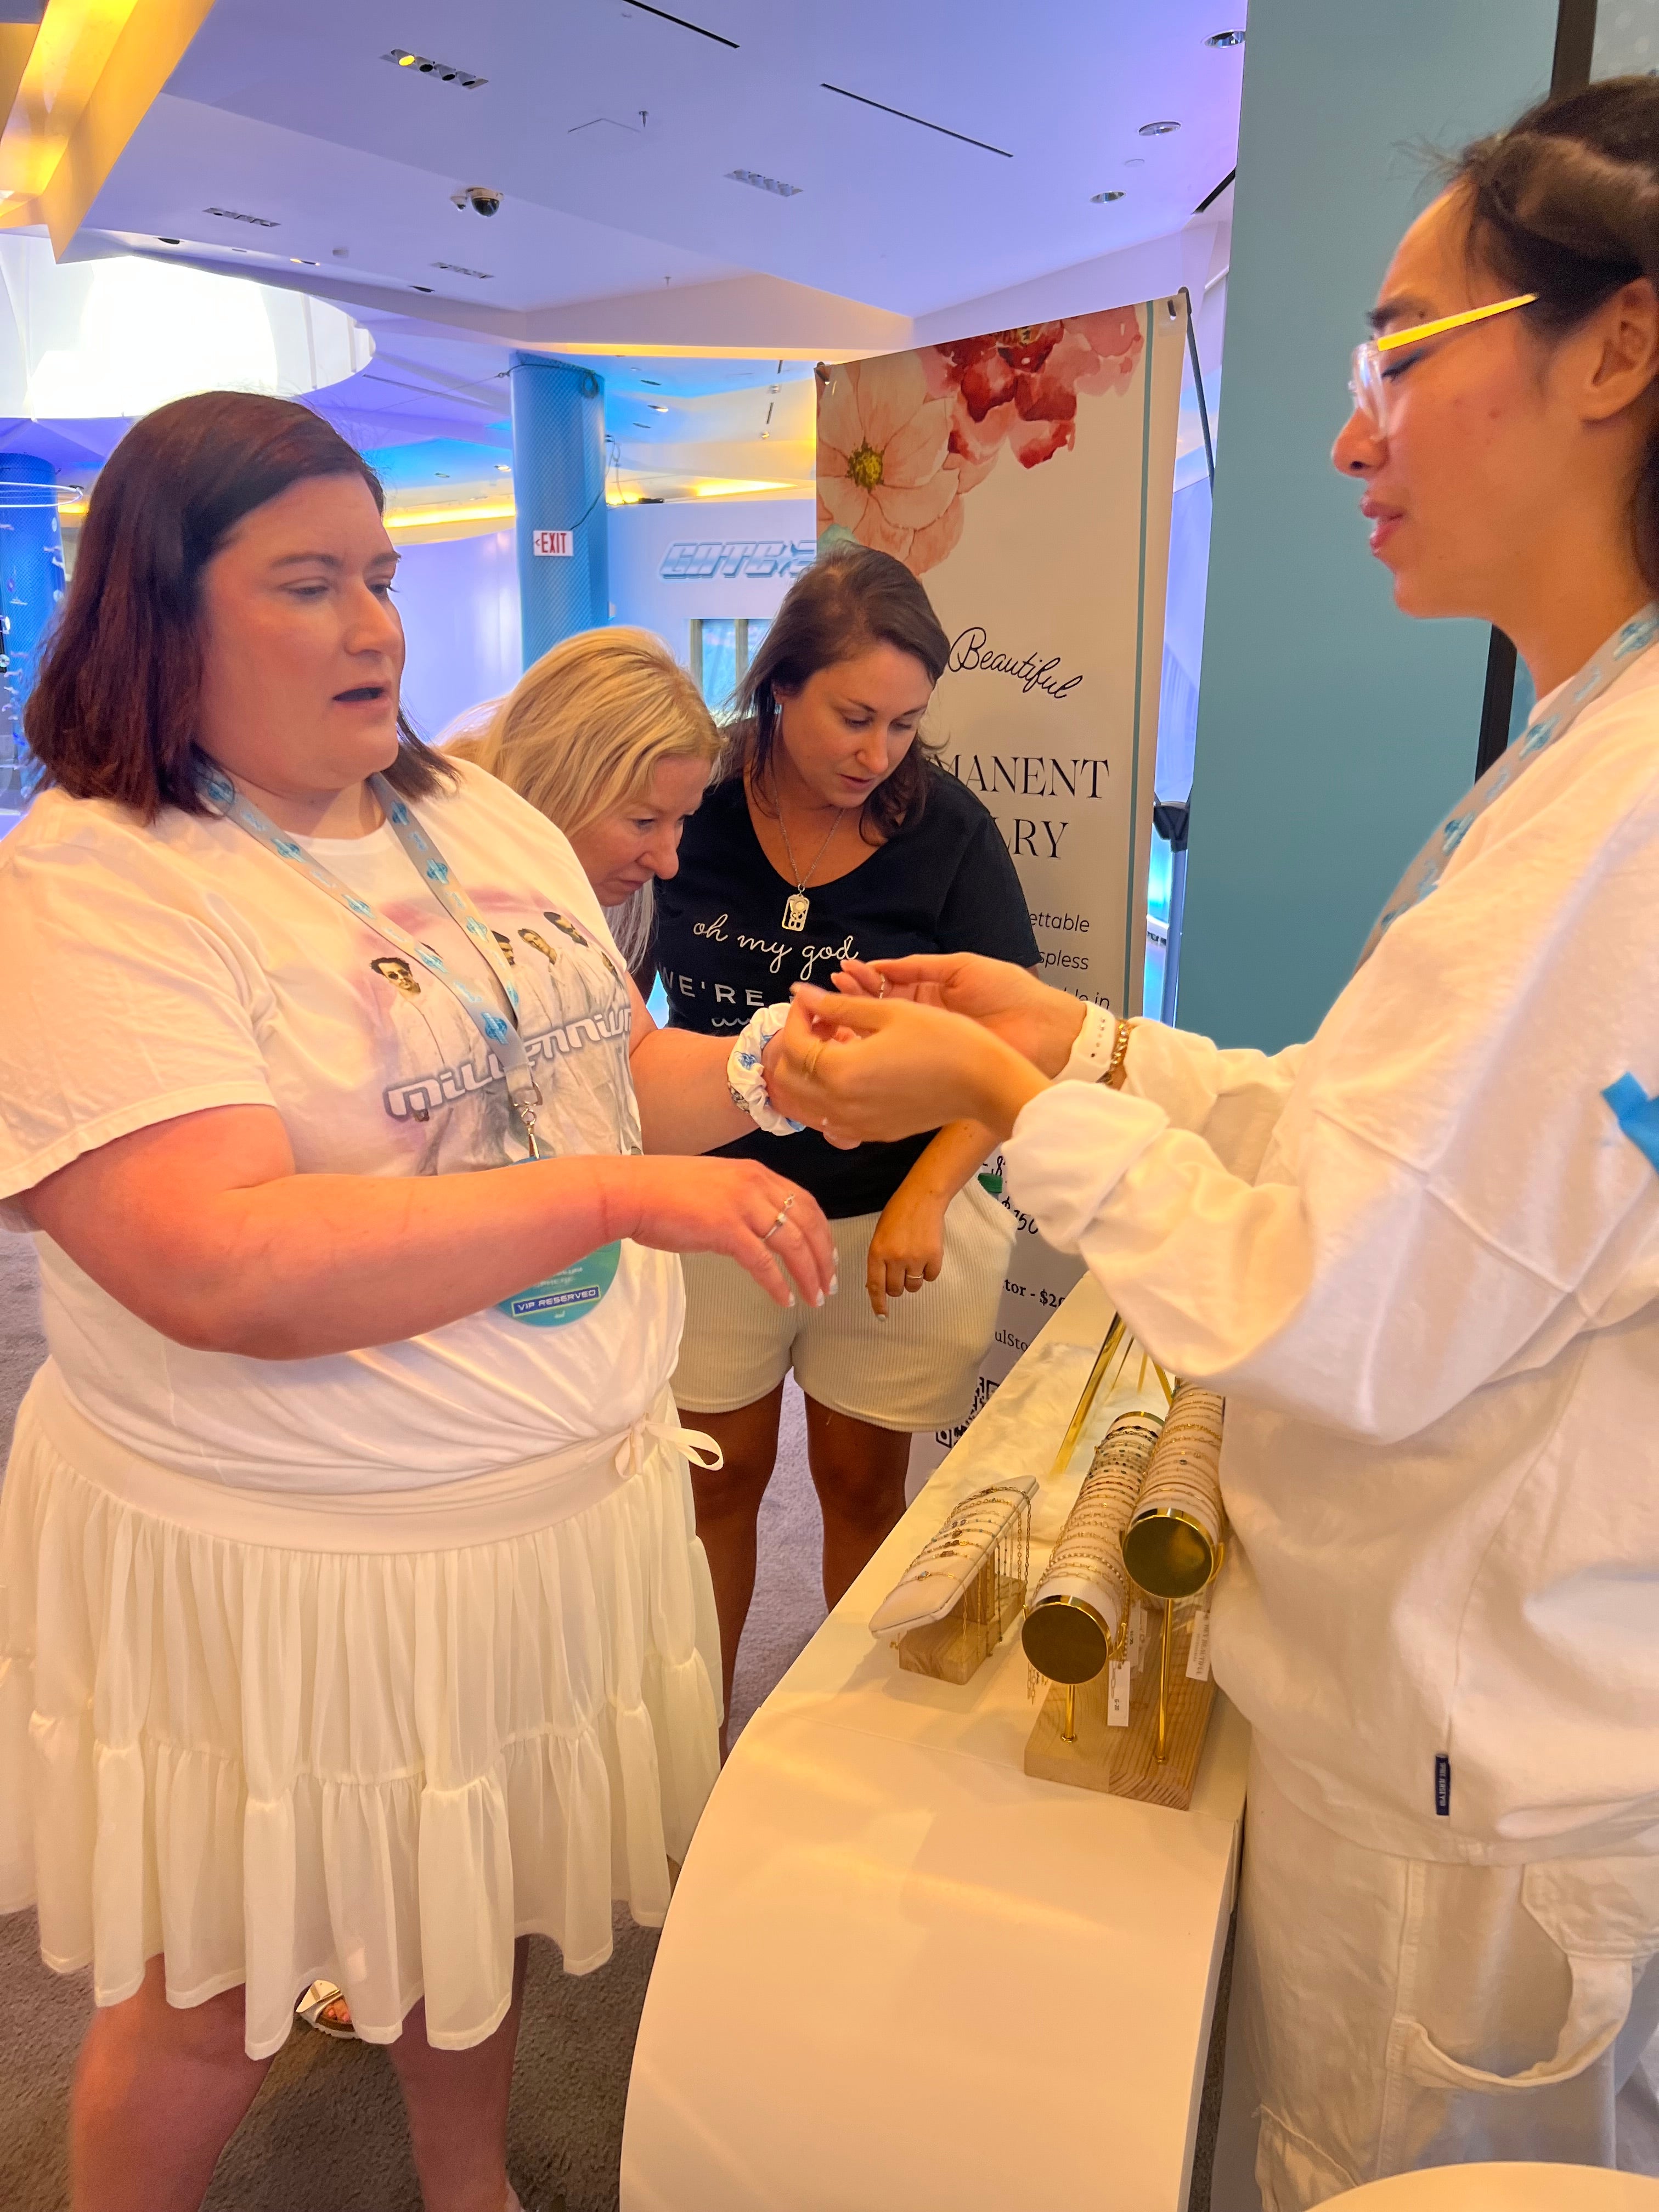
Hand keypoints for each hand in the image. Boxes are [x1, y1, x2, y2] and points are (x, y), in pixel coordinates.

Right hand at [608, 1156, 834, 1308]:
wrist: (631, 1192)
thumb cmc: (664, 1192)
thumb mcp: (716, 1186)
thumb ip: (742, 1202)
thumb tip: (756, 1232)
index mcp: (755, 1173)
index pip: (805, 1202)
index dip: (822, 1232)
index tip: (828, 1257)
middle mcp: (755, 1184)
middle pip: (808, 1223)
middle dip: (824, 1257)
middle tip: (829, 1284)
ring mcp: (741, 1206)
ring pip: (792, 1244)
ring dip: (808, 1274)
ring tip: (815, 1297)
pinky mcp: (726, 1229)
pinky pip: (764, 1263)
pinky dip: (778, 1284)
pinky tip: (785, 1300)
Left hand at [771, 990, 1048, 1144]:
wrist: (985, 1083)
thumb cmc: (944, 1040)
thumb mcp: (889, 1012)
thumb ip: (838, 1005)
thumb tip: (802, 994)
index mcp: (841, 1072)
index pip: (793, 1044)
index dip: (796, 1015)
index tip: (810, 998)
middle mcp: (840, 1106)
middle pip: (787, 1078)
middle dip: (794, 1044)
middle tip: (819, 1020)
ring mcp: (856, 1125)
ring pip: (801, 1104)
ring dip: (804, 1072)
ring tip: (831, 1044)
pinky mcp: (872, 1133)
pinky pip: (827, 1119)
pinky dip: (821, 1095)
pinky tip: (847, 1071)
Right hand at [832, 953, 1084, 1075]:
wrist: (1045, 1029)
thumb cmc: (1011, 992)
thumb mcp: (962, 967)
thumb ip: (919, 966)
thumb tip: (881, 964)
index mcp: (932, 990)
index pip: (888, 984)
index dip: (865, 979)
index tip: (842, 972)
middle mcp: (925, 1018)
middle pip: (881, 1009)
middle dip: (855, 999)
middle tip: (832, 991)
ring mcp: (928, 1042)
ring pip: (885, 1034)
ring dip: (860, 1023)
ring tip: (837, 1012)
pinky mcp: (935, 1064)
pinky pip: (899, 1057)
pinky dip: (877, 1049)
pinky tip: (856, 1041)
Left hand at [866, 1180, 947, 1316]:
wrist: (923, 1198)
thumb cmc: (897, 1214)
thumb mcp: (880, 1236)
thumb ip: (879, 1260)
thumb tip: (879, 1285)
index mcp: (877, 1252)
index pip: (875, 1286)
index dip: (878, 1303)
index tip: (882, 1315)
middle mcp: (895, 1258)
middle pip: (896, 1289)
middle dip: (897, 1286)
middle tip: (900, 1272)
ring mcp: (915, 1258)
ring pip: (914, 1285)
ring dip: (913, 1279)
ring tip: (914, 1259)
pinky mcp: (934, 1257)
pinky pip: (931, 1276)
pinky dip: (929, 1270)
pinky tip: (927, 1254)